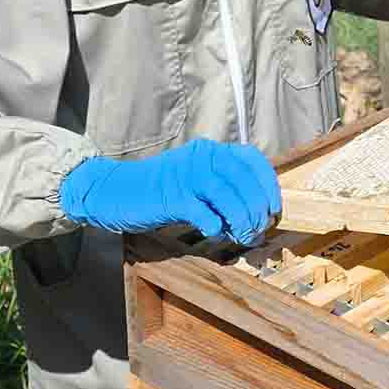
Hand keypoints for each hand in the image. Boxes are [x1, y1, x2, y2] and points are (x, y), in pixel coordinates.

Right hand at [60, 139, 281, 244]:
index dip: (268, 186)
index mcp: (212, 151)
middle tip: (258, 232)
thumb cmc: (160, 193)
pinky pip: (203, 211)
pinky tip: (214, 232)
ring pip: (228, 195)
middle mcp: (203, 157)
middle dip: (258, 209)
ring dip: (242, 220)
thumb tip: (256, 219)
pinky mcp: (172, 196)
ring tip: (243, 237)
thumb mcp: (197, 185)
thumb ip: (224, 195)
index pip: (252, 160)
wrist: (114, 192)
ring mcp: (187, 175)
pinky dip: (215, 225)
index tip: (274, 210)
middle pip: (244, 181)